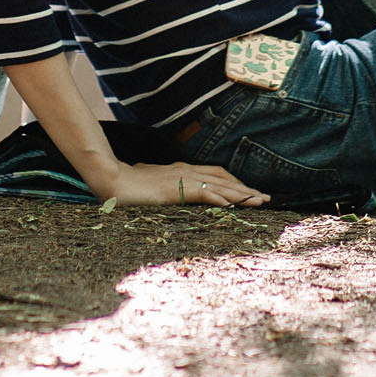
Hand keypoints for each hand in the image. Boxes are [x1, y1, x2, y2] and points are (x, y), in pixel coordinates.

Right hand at [87, 160, 269, 207]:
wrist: (110, 180)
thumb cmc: (127, 186)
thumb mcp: (150, 187)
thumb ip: (162, 190)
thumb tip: (164, 194)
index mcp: (181, 171)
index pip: (215, 174)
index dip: (234, 183)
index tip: (250, 192)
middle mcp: (185, 171)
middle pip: (223, 178)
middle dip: (246, 189)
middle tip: (265, 198)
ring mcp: (181, 179)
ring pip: (220, 185)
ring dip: (242, 194)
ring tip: (260, 202)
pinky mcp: (175, 189)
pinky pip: (204, 193)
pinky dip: (222, 198)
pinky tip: (234, 206)